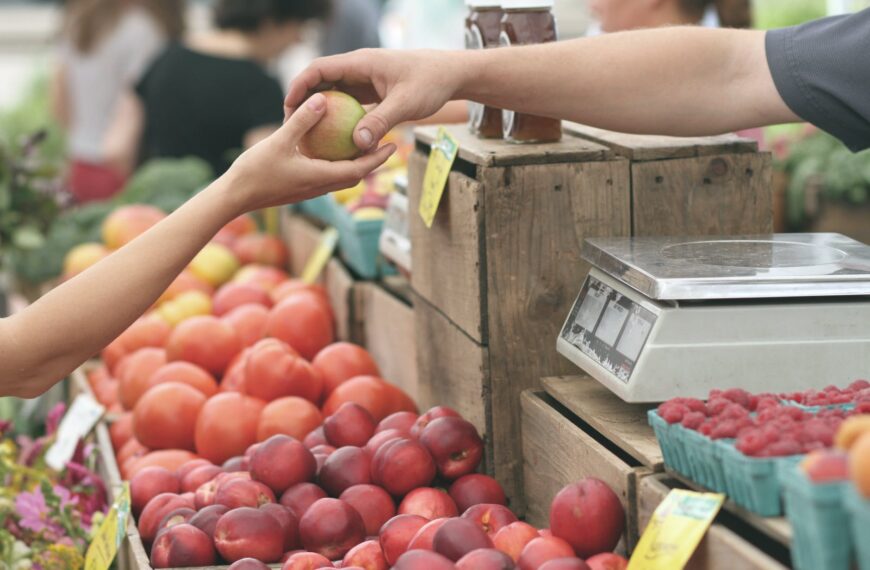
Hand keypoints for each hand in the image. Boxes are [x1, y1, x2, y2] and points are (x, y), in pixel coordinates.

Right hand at [227, 92, 395, 212]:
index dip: (378, 158)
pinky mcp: (299, 188)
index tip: (393, 145)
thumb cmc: (255, 171)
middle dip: (372, 161)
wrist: (234, 197)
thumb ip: (302, 121)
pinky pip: (325, 175)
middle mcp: (319, 187)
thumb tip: (322, 99)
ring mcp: (309, 189)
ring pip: (340, 177)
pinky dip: (336, 164)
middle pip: (355, 175)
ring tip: (363, 144)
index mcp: (320, 177)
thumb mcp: (279, 141)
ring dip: (355, 164)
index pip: (359, 170)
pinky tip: (330, 149)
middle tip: (386, 143)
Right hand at [284, 49, 465, 150]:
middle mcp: (358, 68)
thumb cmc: (430, 83)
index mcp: (361, 63)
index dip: (299, 86)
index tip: (288, 107)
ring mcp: (364, 80)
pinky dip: (338, 118)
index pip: (319, 69)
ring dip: (320, 111)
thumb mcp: (406, 104)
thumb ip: (380, 122)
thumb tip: (357, 144)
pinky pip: (348, 103)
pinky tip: (333, 140)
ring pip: (333, 93)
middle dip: (303, 101)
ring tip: (307, 135)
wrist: (451, 74)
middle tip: (291, 126)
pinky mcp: (371, 91)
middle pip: (321, 81)